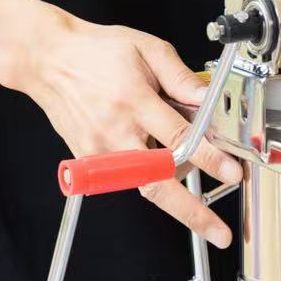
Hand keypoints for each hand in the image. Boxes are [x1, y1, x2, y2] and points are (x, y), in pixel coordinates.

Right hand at [0, 0, 241, 246]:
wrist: (48, 60)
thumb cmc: (95, 51)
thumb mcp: (146, 48)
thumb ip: (179, 76)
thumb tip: (207, 99)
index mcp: (133, 100)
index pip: (179, 137)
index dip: (209, 158)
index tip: (232, 172)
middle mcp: (115, 130)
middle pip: (157, 182)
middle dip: (191, 211)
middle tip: (218, 232)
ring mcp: (99, 150)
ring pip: (143, 186)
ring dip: (174, 197)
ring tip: (198, 202)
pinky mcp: (88, 161)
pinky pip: (126, 178)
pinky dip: (148, 177)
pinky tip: (160, 165)